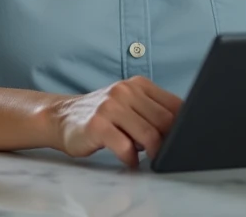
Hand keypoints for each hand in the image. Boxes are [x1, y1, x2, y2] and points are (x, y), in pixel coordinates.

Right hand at [46, 76, 181, 167]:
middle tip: (164, 153)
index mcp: (138, 84)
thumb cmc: (102, 114)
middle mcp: (125, 91)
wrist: (62, 117)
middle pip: (164, 121)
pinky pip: (125, 147)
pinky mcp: (97, 125)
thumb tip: (182, 129)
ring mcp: (110, 107)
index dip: (183, 126)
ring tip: (147, 158)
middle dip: (168, 142)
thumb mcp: (130, 103)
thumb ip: (152, 111)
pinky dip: (131, 159)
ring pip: (148, 134)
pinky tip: (129, 160)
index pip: (174, 104)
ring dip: (152, 152)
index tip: (182, 139)